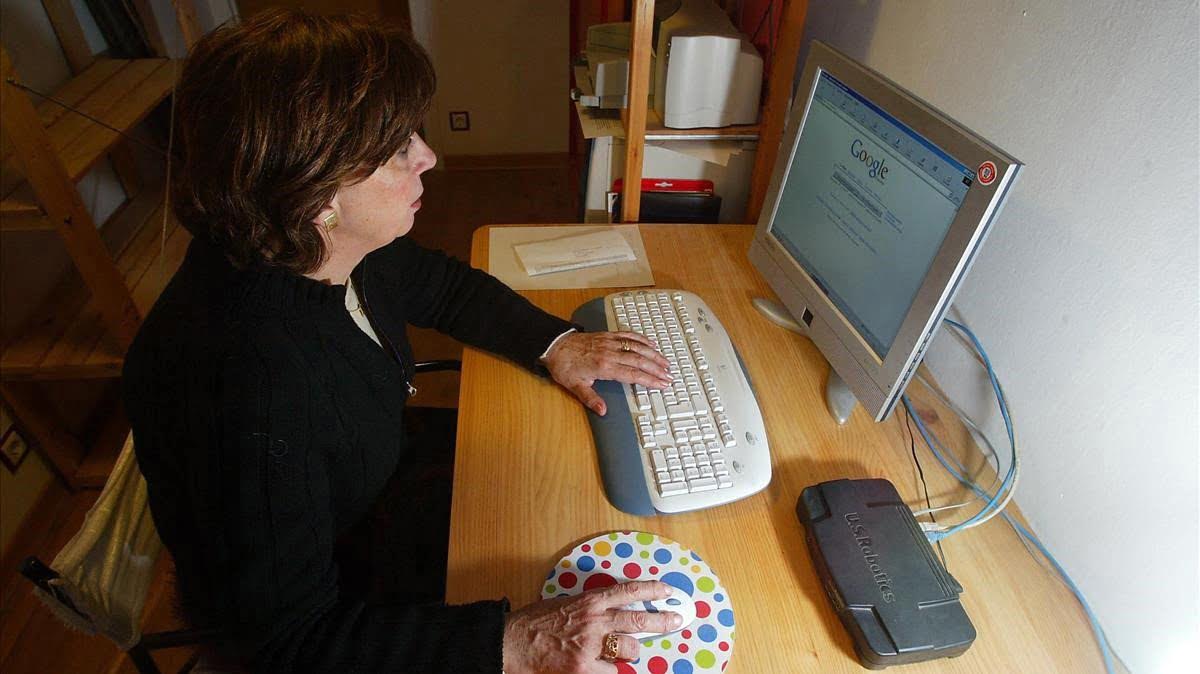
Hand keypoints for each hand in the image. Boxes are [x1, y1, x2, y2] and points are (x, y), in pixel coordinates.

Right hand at [502, 581, 683, 673]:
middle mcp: (594, 621)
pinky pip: (611, 671)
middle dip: (660, 621)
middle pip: (637, 620)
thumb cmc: (534, 623)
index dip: (651, 590)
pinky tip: (601, 667)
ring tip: (625, 651)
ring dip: (629, 652)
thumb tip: (609, 612)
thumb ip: (589, 608)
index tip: (666, 590)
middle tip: (675, 620)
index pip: (628, 591)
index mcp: (589, 602)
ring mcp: (590, 645)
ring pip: (628, 649)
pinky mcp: (584, 668)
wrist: (513, 642)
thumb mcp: (564, 604)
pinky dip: (608, 670)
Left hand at [543, 331, 671, 415]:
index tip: (661, 384)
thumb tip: (602, 411)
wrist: (555, 345)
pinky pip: (629, 335)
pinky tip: (651, 344)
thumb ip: (590, 398)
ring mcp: (610, 342)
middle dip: (657, 369)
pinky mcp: (608, 335)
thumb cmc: (564, 366)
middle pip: (640, 361)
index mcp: (604, 367)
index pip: (633, 375)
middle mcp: (610, 353)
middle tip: (669, 376)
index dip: (649, 380)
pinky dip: (642, 339)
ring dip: (653, 354)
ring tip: (666, 362)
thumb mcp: (575, 386)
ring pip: (637, 347)